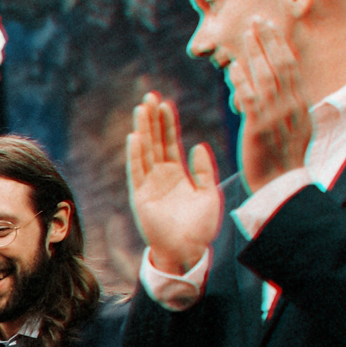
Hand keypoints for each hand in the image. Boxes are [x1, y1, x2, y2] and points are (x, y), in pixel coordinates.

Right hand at [127, 92, 224, 276]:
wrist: (188, 250)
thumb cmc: (200, 227)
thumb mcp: (209, 194)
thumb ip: (204, 170)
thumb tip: (198, 145)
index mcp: (178, 174)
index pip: (171, 142)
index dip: (168, 123)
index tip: (166, 103)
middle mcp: (161, 176)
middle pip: (155, 141)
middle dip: (152, 119)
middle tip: (150, 96)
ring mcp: (150, 185)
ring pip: (145, 151)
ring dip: (143, 130)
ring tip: (141, 108)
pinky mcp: (141, 196)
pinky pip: (137, 171)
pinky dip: (136, 154)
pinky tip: (136, 137)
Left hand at [231, 20, 314, 191]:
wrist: (283, 187)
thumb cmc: (285, 161)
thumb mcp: (294, 128)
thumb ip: (288, 107)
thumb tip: (282, 90)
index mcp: (301, 105)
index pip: (292, 67)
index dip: (280, 46)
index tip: (271, 28)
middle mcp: (292, 106)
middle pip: (281, 64)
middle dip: (269, 40)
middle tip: (257, 19)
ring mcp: (277, 116)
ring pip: (267, 76)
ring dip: (256, 52)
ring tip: (246, 32)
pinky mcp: (260, 127)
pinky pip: (251, 98)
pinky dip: (243, 80)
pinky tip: (233, 66)